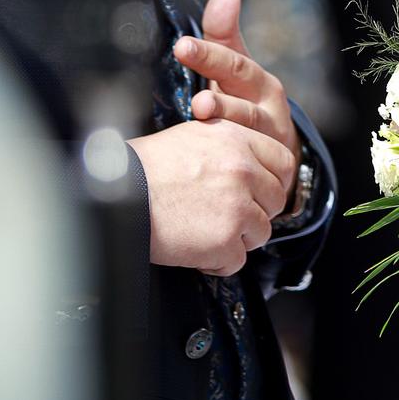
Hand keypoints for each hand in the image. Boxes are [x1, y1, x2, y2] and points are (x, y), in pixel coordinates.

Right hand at [132, 117, 295, 274]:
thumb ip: (228, 147)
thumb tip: (251, 164)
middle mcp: (244, 170)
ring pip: (260, 232)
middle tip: (224, 217)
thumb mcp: (192, 136)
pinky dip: (217, 262)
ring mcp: (238, 206)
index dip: (272, 181)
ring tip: (204, 233)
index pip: (283, 163)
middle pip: (275, 200)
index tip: (259, 194)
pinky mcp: (226, 239)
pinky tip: (194, 252)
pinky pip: (237, 260)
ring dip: (236, 238)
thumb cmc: (143, 167)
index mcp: (238, 140)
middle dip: (255, 212)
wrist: (115, 195)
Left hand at [174, 0, 300, 203]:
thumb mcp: (235, 67)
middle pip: (244, 105)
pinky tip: (209, 166)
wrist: (277, 155)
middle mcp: (269, 113)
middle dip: (222, 102)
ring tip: (203, 123)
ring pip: (249, 138)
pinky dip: (233, 168)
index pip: (234, 64)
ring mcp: (270, 146)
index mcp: (259, 84)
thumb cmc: (246, 102)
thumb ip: (224, 32)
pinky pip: (252, 170)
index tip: (182, 46)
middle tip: (198, 102)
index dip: (209, 56)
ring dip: (228, 131)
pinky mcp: (270, 175)